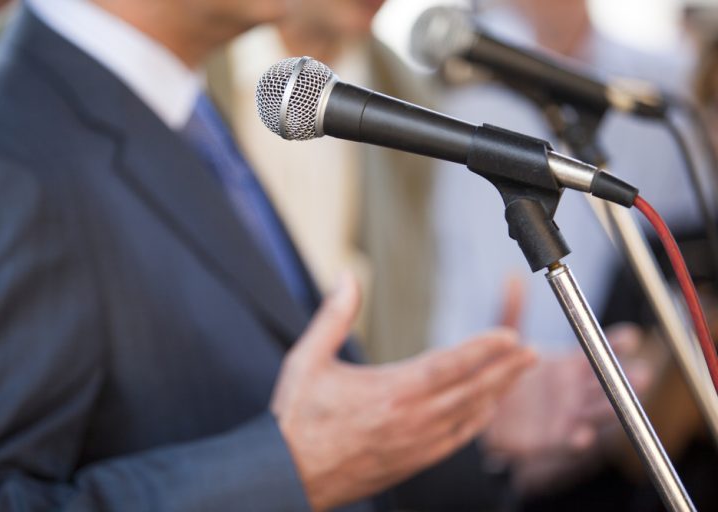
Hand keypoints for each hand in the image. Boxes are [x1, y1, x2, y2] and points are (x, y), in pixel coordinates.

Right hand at [271, 273, 535, 510]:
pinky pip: (457, 440)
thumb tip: (347, 277)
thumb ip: (334, 315)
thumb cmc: (297, 418)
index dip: (484, 348)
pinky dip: (477, 421)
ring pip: (470, 416)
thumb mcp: (307, 359)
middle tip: (530, 352)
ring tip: (517, 374)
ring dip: (497, 393)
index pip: (450, 364)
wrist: (290, 474)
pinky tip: (486, 410)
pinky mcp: (414, 462)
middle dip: (505, 369)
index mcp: (391, 391)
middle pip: (472, 390)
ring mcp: (416, 444)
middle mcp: (411, 420)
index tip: (508, 335)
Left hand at [483, 276, 653, 492]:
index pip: (599, 349)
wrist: (483, 412)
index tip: (631, 335)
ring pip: (598, 411)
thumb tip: (513, 276)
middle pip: (608, 382)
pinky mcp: (552, 438)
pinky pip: (569, 439)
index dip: (617, 343)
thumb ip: (512, 311)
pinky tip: (582, 435)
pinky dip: (578, 438)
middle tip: (643, 372)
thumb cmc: (506, 374)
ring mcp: (568, 414)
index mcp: (570, 363)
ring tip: (625, 403)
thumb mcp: (509, 341)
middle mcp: (575, 389)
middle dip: (627, 378)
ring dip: (613, 408)